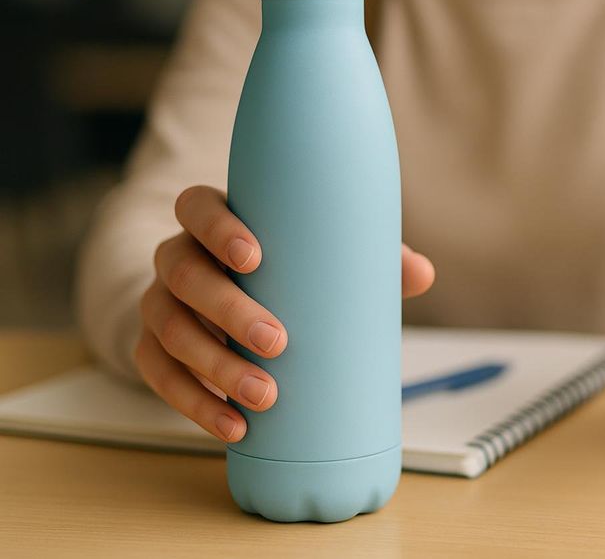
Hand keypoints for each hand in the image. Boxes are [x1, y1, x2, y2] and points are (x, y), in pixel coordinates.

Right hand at [135, 185, 434, 442]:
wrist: (233, 306)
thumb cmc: (286, 271)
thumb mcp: (321, 258)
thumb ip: (369, 258)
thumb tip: (423, 273)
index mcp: (214, 223)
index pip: (196, 206)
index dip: (216, 228)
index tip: (254, 256)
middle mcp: (177, 257)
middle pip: (182, 273)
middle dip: (227, 310)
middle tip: (277, 341)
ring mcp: (160, 304)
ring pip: (168, 329)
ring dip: (214, 366)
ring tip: (264, 396)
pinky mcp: (153, 349)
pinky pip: (158, 375)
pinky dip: (193, 404)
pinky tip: (233, 426)